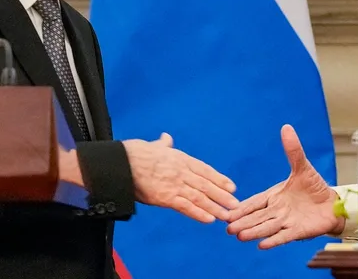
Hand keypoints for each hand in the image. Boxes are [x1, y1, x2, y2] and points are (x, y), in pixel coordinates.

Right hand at [123, 132, 238, 222]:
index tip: (232, 187)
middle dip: (222, 196)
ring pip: (200, 197)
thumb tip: (166, 137)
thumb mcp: (154, 146)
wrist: (122, 162)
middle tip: (236, 205)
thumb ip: (164, 144)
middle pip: (206, 185)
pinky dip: (198, 213)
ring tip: (226, 215)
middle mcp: (181, 171)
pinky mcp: (165, 197)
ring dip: (215, 207)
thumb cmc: (136, 153)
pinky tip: (209, 219)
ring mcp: (174, 184)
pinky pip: (185, 206)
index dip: (220, 179)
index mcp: (180, 158)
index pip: (205, 170)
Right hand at [226, 125, 342, 248]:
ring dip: (254, 231)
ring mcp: (286, 222)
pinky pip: (283, 236)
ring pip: (267, 227)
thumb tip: (286, 128)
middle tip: (228, 227)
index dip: (242, 207)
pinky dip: (274, 240)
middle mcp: (277, 210)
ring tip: (241, 236)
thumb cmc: (314, 187)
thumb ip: (293, 150)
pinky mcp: (297, 231)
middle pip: (257, 217)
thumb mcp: (303, 167)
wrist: (332, 204)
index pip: (255, 202)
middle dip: (243, 222)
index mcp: (274, 196)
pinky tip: (262, 245)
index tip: (228, 211)